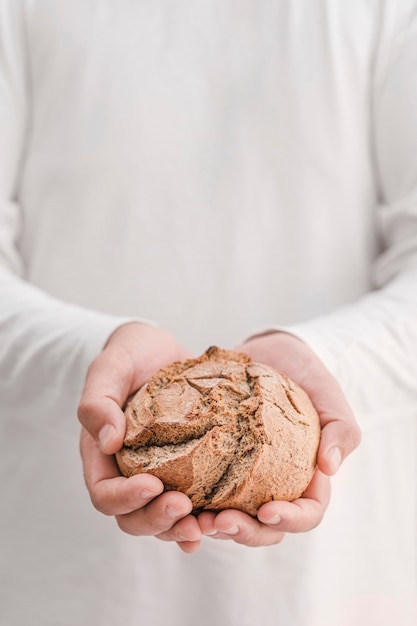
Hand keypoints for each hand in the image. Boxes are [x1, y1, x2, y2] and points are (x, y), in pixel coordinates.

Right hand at [78, 322, 201, 552]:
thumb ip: (99, 401)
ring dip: (181, 527)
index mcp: (102, 456)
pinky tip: (219, 522)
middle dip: (157, 519)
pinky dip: (202, 519)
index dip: (124, 498)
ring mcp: (159, 475)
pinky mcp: (188, 470)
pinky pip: (192, 503)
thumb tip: (107, 442)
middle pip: (133, 517)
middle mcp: (128, 473)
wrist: (159, 350)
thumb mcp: (110, 368)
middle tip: (184, 508)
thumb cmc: (130, 356)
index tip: (152, 485)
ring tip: (207, 523)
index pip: (104, 493)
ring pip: (163, 518)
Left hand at [198, 331, 360, 546]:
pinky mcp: (215, 466)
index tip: (267, 511)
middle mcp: (274, 487)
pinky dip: (189, 503)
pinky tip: (171, 499)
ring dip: (211, 526)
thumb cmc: (307, 377)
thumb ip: (340, 429)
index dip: (289, 520)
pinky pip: (202, 492)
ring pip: (230, 518)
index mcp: (307, 481)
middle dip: (243, 532)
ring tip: (192, 518)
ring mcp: (243, 480)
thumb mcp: (330, 397)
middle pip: (263, 528)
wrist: (270, 353)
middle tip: (218, 521)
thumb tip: (330, 467)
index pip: (306, 514)